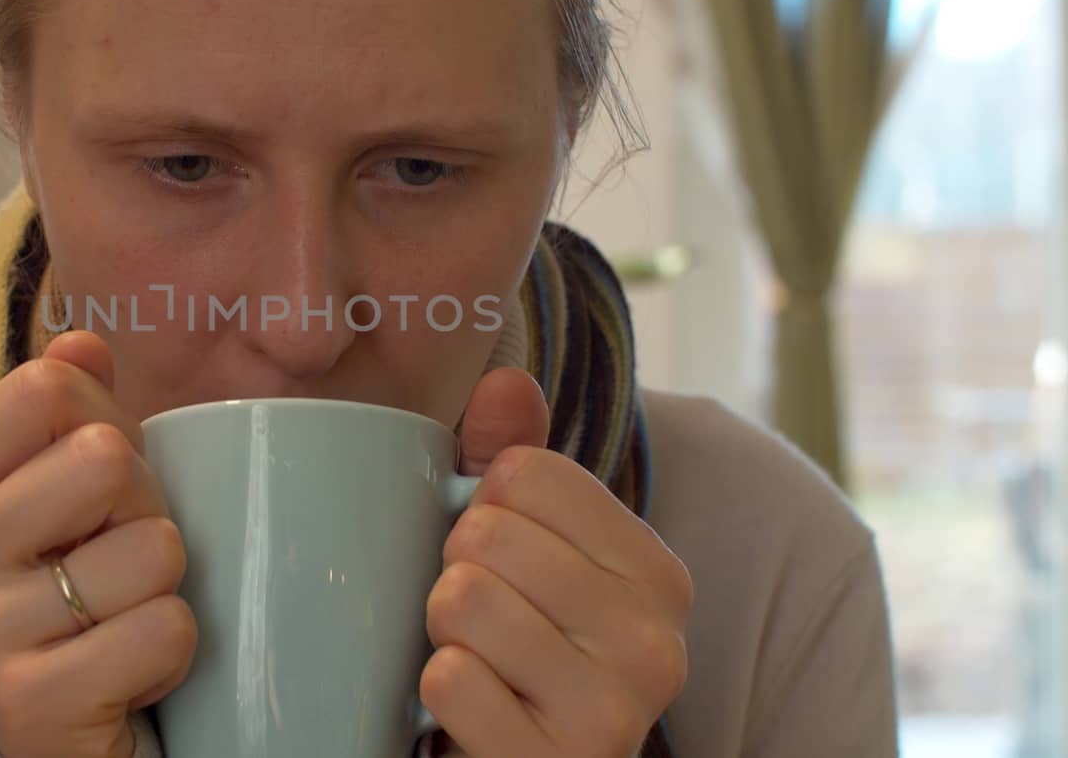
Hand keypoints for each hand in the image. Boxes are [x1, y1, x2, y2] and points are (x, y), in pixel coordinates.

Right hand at [0, 332, 197, 757]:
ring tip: (119, 622)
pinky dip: (172, 653)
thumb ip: (70, 411)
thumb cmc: (74, 603)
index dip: (110, 429)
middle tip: (117, 568)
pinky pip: (164, 629)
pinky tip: (127, 677)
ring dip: (164, 588)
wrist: (69, 741)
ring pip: (151, 548)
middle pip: (105, 459)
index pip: (46, 390)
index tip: (95, 497)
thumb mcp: (67, 499)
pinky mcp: (28, 709)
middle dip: (146, 511)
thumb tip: (83, 343)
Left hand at [420, 368, 692, 757]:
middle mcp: (654, 642)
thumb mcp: (525, 552)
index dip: (481, 507)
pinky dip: (435, 693)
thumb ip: (515, 460)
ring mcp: (612, 712)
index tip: (501, 560)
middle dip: (454, 570)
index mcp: (657, 574)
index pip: (526, 472)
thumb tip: (503, 380)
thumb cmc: (520, 653)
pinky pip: (448, 679)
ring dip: (441, 632)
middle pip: (486, 534)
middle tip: (479, 619)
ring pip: (461, 601)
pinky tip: (469, 711)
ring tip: (475, 661)